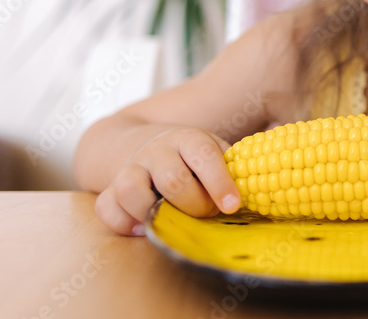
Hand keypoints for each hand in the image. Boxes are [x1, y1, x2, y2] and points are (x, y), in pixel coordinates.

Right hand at [93, 126, 240, 235]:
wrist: (139, 140)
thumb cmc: (189, 155)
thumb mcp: (213, 151)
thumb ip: (233, 168)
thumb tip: (262, 189)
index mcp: (188, 139)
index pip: (204, 155)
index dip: (219, 182)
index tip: (232, 205)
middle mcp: (157, 151)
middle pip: (173, 180)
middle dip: (193, 205)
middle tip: (205, 213)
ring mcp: (131, 167)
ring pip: (130, 189)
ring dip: (152, 212)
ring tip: (170, 220)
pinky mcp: (109, 186)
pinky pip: (105, 207)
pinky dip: (121, 221)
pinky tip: (140, 227)